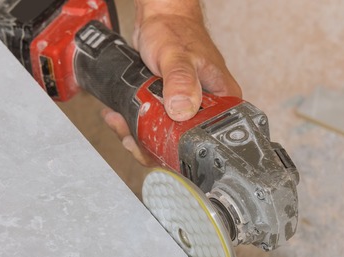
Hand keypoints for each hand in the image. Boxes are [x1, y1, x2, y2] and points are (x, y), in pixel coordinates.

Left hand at [102, 0, 241, 165]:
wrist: (159, 18)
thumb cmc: (176, 30)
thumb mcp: (177, 55)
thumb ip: (180, 80)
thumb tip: (182, 109)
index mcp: (223, 101)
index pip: (209, 141)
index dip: (179, 151)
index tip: (154, 145)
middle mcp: (208, 109)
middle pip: (183, 145)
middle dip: (151, 146)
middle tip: (130, 135)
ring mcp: (189, 109)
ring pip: (165, 138)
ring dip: (138, 136)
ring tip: (120, 122)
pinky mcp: (171, 108)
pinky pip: (154, 126)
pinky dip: (135, 125)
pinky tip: (121, 116)